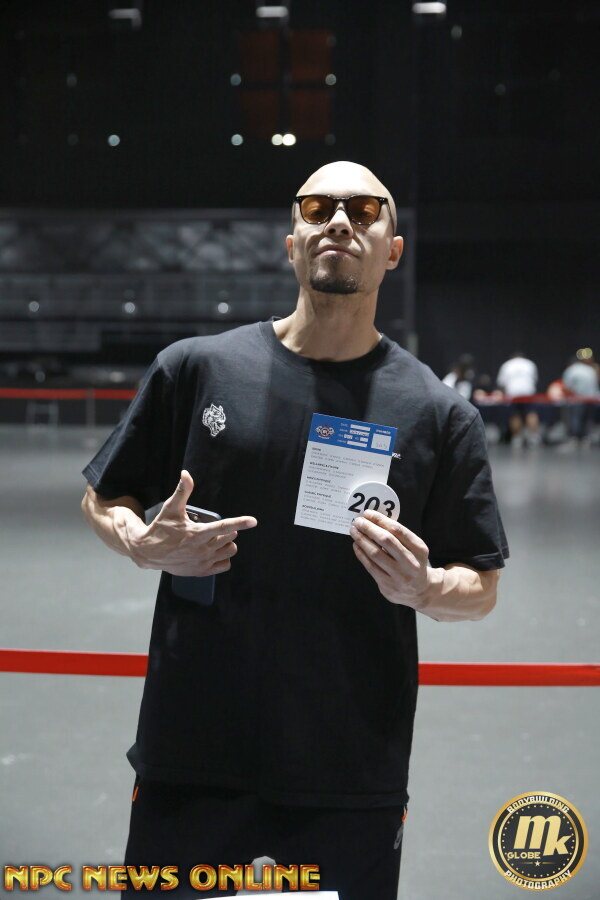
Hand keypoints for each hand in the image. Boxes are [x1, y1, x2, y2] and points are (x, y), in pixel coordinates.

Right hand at [128, 470, 256, 575]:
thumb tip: (186, 474)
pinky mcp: (201, 571)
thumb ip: (182, 491)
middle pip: (230, 537)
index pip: (224, 527)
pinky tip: (214, 551)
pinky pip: (225, 565)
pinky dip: (223, 557)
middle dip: (228, 530)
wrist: (148, 552)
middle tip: (215, 528)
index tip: (253, 521)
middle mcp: (202, 549)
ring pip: (230, 550)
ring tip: (216, 539)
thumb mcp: (171, 508)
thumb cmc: (160, 528)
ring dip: (227, 543)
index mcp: (197, 533)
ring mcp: (203, 562)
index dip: (240, 522)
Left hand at [350, 509, 429, 608]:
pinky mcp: (388, 586)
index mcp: (419, 549)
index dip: (380, 520)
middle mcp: (411, 563)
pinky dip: (361, 554)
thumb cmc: (413, 562)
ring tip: (354, 531)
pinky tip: (356, 545)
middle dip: (369, 528)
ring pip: (375, 554)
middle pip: (386, 540)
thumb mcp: (414, 548)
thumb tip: (373, 520)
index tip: (368, 513)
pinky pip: (370, 566)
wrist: (420, 591)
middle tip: (358, 521)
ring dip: (362, 540)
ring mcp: (399, 576)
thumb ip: (398, 536)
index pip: (397, 530)